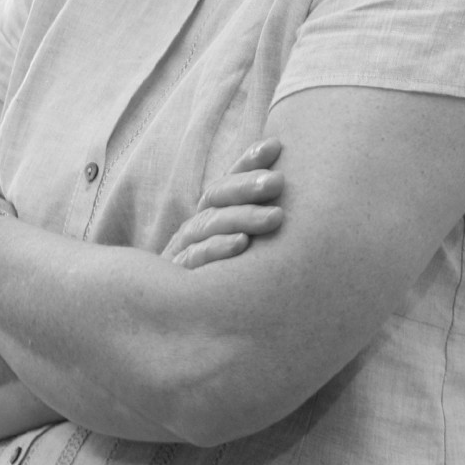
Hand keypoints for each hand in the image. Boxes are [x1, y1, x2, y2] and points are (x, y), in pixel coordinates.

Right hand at [162, 137, 284, 268]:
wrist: (174, 319)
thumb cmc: (220, 277)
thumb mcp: (236, 242)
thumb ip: (255, 218)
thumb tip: (289, 184)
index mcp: (211, 212)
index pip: (230, 179)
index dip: (249, 160)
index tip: (275, 145)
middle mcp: (196, 225)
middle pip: (219, 196)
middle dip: (248, 186)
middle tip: (278, 182)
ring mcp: (184, 249)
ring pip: (211, 224)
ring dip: (243, 217)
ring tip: (276, 216)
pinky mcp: (178, 277)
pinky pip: (197, 259)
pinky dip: (219, 249)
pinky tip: (242, 244)